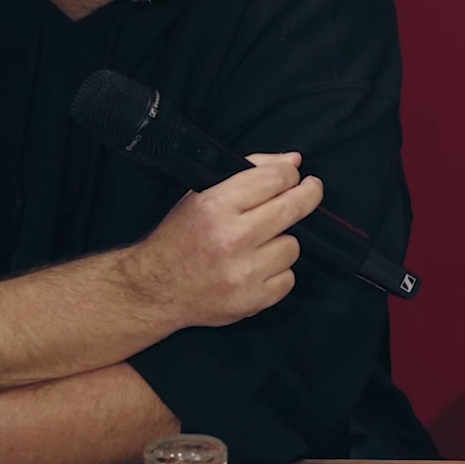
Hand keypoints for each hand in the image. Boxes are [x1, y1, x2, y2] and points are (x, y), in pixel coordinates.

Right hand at [116, 152, 323, 330]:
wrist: (155, 289)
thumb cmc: (180, 239)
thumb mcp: (203, 195)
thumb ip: (250, 172)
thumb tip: (292, 162)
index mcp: (216, 207)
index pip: (275, 179)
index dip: (290, 174)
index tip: (294, 177)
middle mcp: (231, 238)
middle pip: (293, 208)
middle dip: (308, 194)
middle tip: (309, 190)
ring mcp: (243, 272)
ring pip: (292, 246)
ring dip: (281, 243)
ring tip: (258, 245)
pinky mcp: (251, 301)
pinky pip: (288, 279)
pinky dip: (277, 273)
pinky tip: (256, 269)